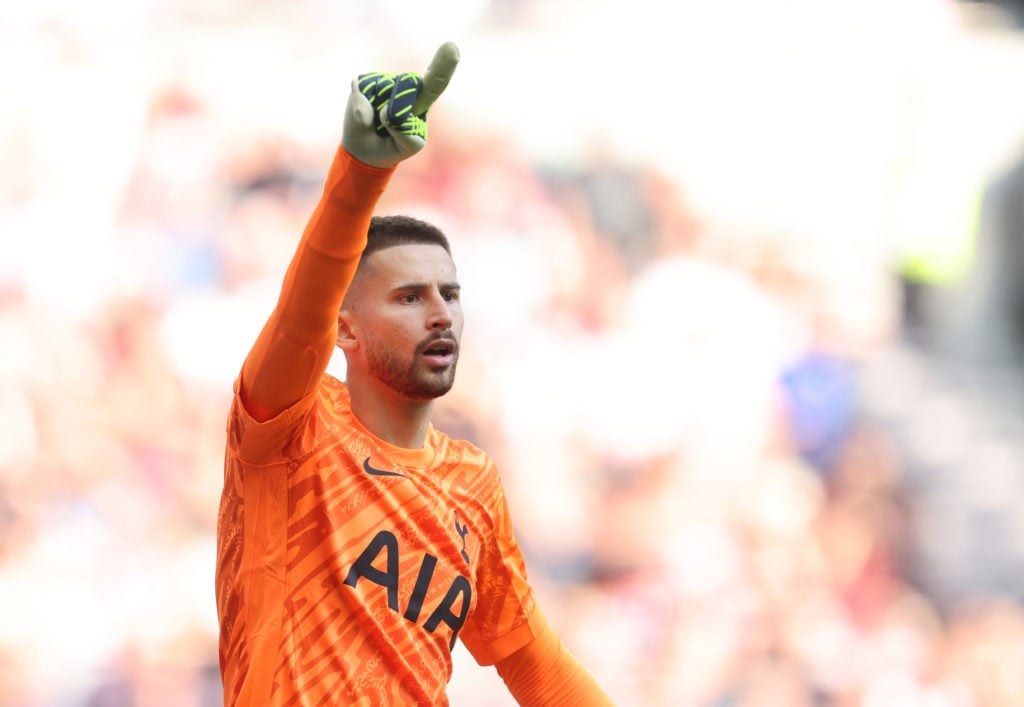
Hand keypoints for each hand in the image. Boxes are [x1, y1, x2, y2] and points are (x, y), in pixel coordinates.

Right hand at [342, 42, 459, 167]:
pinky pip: (360, 94)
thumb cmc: (392, 146)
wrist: (364, 149)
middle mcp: (404, 86)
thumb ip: (403, 131)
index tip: (452, 46)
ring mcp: (383, 81)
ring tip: (375, 124)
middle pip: (403, 89)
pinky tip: (364, 116)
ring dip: (375, 116)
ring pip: (380, 93)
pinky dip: (360, 111)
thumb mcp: (407, 146)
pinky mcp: (363, 82)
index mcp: (421, 102)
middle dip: (394, 113)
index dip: (443, 67)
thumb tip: (382, 109)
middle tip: (386, 130)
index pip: (434, 84)